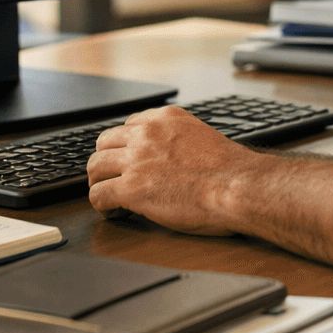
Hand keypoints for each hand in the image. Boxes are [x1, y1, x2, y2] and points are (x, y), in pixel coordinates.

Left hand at [86, 106, 258, 234]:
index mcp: (166, 119)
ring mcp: (137, 160)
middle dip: (106, 162)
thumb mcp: (201, 138)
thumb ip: (178, 141)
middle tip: (112, 179)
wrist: (237, 187)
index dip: (124, 147)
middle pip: (104, 142)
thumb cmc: (230, 171)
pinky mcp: (131, 188)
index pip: (127, 126)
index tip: (127, 161)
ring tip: (109, 197)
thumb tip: (170, 158)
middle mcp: (147, 133)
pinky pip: (99, 195)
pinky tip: (114, 213)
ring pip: (95, 167)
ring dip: (99, 182)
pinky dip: (102, 206)